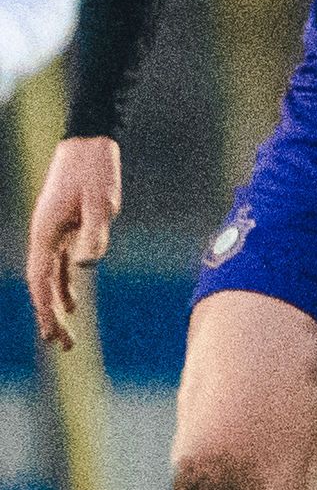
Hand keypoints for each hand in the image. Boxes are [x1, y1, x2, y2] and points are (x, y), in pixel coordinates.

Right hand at [27, 134, 117, 349]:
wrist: (89, 143)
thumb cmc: (95, 171)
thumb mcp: (101, 203)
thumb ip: (94, 233)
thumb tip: (86, 265)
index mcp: (46, 233)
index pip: (42, 278)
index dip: (46, 307)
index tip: (52, 332)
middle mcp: (43, 236)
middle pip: (43, 284)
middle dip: (50, 316)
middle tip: (63, 346)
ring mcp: (52, 233)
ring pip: (50, 277)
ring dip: (56, 305)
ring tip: (64, 335)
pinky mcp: (64, 228)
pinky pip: (59, 265)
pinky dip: (63, 285)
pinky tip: (72, 302)